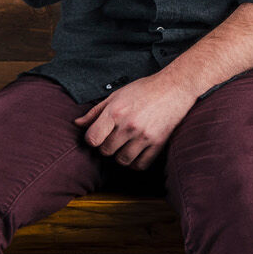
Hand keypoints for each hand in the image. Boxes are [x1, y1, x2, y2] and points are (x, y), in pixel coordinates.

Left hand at [75, 74, 197, 169]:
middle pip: (105, 151)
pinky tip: (136, 152)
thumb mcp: (116, 95)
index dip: (92, 140)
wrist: (175, 88)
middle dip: (106, 146)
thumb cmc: (144, 90)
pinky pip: (140, 165)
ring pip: (122, 160)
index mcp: (115, 112)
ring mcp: (144, 136)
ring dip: (120, 155)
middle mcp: (129, 125)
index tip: (97, 136)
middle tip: (113, 138)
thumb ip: (95, 112)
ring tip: (124, 145)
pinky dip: (135, 163)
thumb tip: (77, 124)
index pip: (92, 139)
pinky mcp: (158, 143)